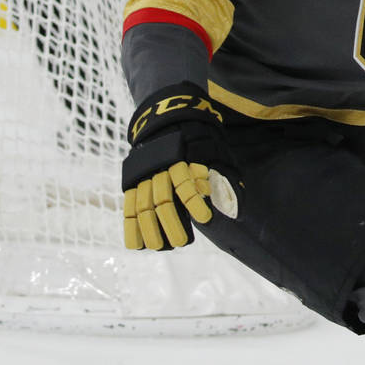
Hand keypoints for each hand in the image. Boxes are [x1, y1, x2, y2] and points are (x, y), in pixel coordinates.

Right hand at [121, 82, 240, 250]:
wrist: (170, 117)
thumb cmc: (201, 142)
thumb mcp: (217, 153)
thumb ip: (224, 181)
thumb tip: (236, 212)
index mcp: (182, 157)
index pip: (186, 181)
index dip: (194, 201)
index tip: (205, 218)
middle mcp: (160, 166)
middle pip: (162, 197)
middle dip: (170, 222)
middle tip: (181, 242)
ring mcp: (144, 174)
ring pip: (143, 204)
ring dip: (150, 228)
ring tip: (159, 247)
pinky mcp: (133, 180)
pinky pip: (128, 205)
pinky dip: (131, 226)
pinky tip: (136, 245)